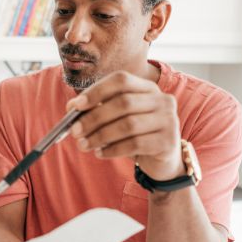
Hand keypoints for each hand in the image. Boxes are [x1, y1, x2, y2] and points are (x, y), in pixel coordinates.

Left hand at [67, 70, 183, 180]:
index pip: (121, 80)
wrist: (162, 160)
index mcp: (147, 88)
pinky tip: (100, 154)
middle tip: (75, 131)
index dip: (97, 91)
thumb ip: (97, 110)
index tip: (75, 105)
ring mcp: (169, 120)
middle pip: (123, 103)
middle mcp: (162, 100)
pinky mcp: (168, 142)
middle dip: (94, 118)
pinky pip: (135, 144)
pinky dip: (112, 149)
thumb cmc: (135, 135)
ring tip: (84, 145)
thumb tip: (72, 108)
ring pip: (128, 125)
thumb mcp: (117, 119)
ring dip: (100, 136)